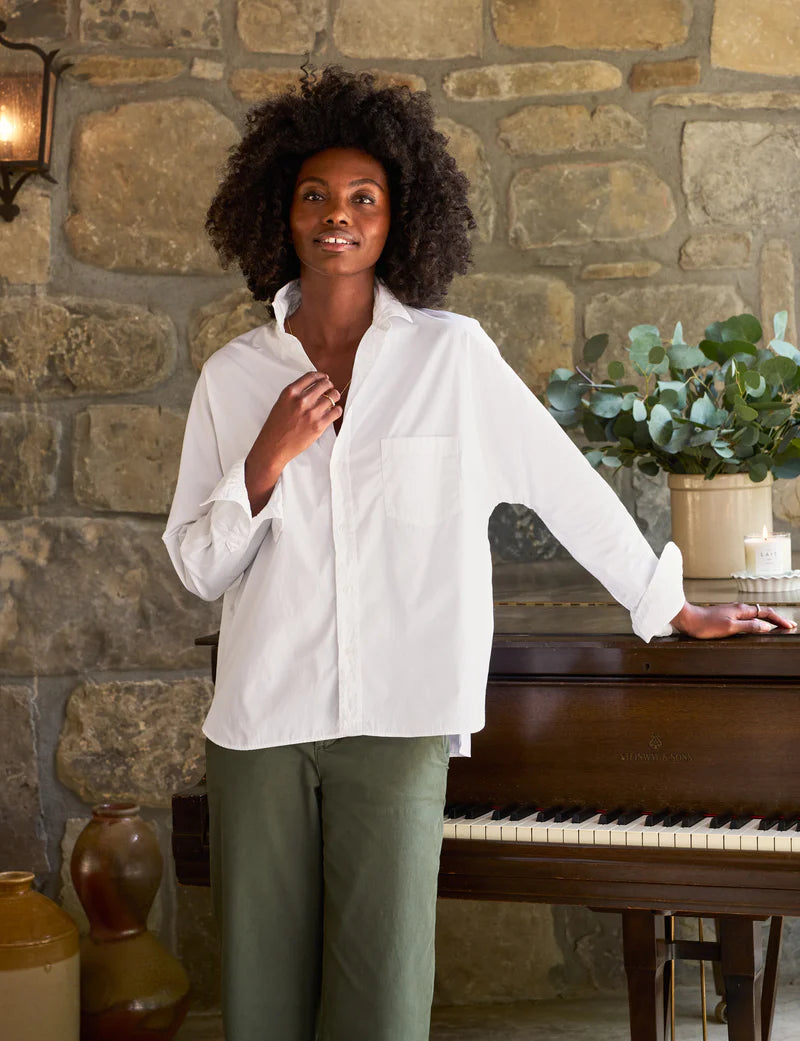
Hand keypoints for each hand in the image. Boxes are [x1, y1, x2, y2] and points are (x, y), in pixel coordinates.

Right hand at [245, 371, 341, 513]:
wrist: (273, 447)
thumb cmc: (276, 426)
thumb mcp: (282, 403)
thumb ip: (296, 394)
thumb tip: (314, 388)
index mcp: (290, 392)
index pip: (311, 376)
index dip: (321, 376)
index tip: (325, 378)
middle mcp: (301, 400)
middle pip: (324, 384)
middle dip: (329, 386)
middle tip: (330, 389)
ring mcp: (311, 413)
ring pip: (333, 397)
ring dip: (335, 397)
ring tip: (334, 400)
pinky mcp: (319, 425)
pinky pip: (336, 412)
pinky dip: (337, 410)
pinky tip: (335, 411)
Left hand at [671, 601, 796, 638]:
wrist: (687, 619)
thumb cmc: (705, 624)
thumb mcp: (730, 627)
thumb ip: (749, 626)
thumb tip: (766, 627)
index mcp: (742, 610)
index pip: (766, 613)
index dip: (779, 620)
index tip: (789, 626)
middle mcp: (738, 608)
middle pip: (762, 612)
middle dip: (776, 619)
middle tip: (787, 625)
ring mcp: (731, 611)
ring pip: (754, 614)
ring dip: (766, 620)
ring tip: (775, 625)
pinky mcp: (724, 615)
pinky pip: (745, 617)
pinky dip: (755, 621)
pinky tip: (753, 625)